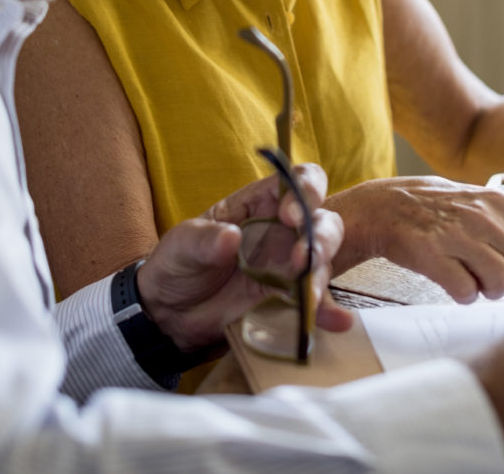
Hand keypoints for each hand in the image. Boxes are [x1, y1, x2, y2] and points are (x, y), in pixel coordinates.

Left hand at [136, 164, 352, 351]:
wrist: (168, 316)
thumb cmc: (179, 264)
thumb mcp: (182, 245)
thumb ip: (205, 240)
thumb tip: (230, 237)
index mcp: (262, 204)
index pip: (300, 181)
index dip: (305, 189)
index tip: (289, 214)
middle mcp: (283, 232)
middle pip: (323, 221)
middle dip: (321, 237)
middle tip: (303, 257)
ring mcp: (288, 267)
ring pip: (324, 261)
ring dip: (321, 275)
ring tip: (309, 296)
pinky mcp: (288, 300)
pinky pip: (315, 304)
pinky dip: (328, 313)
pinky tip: (336, 322)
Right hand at [327, 176, 503, 302]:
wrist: (383, 204)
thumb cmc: (439, 212)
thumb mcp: (484, 215)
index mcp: (501, 204)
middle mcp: (484, 216)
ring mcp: (457, 233)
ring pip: (503, 282)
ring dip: (493, 292)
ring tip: (475, 279)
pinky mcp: (431, 253)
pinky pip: (465, 291)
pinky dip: (464, 295)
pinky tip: (453, 282)